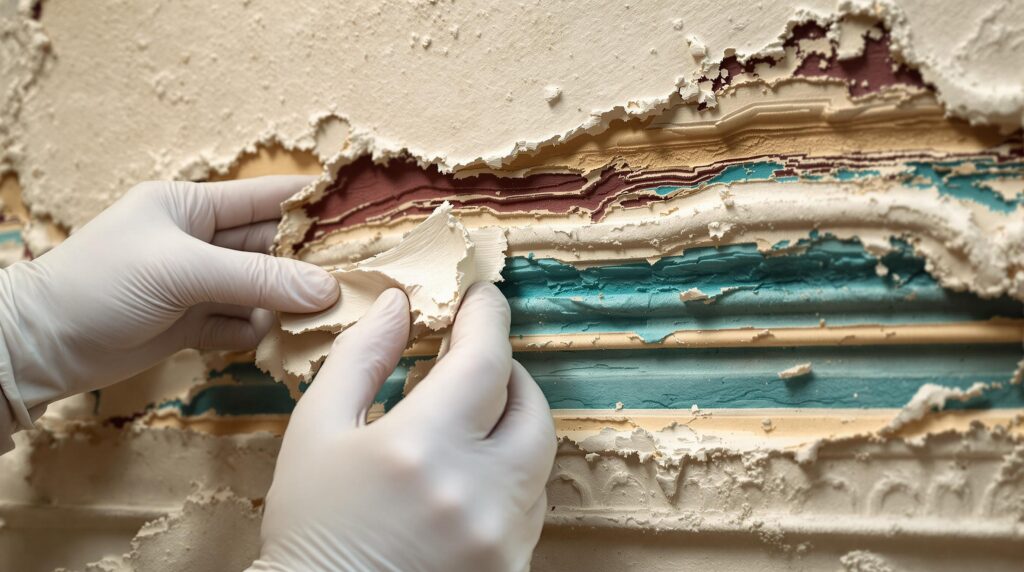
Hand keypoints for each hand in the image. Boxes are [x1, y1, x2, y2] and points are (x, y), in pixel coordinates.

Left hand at [0, 176, 337, 422]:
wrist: (41, 346)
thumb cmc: (100, 284)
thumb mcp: (182, 270)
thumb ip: (257, 279)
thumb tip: (326, 289)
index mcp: (193, 206)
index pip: (266, 197)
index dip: (312, 203)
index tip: (362, 214)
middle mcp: (201, 242)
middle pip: (272, 247)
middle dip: (310, 262)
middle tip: (360, 277)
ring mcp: (199, 285)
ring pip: (263, 289)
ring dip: (289, 302)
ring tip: (328, 315)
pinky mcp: (194, 324)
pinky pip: (244, 323)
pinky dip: (262, 332)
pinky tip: (280, 339)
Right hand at [251, 284, 556, 571]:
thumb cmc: (310, 528)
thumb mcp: (316, 431)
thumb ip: (361, 358)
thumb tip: (398, 305)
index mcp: (422, 449)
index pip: (486, 359)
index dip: (488, 318)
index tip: (481, 299)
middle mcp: (475, 493)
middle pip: (532, 408)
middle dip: (508, 375)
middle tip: (475, 362)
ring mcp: (501, 538)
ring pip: (538, 459)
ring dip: (511, 429)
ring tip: (468, 423)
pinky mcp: (512, 568)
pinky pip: (530, 508)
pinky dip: (510, 480)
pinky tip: (468, 478)